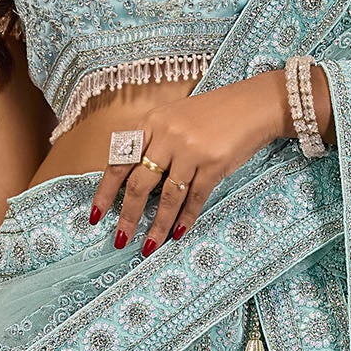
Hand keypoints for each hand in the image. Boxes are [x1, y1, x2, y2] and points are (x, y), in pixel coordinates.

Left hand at [92, 70, 290, 252]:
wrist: (254, 105)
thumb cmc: (212, 114)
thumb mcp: (173, 119)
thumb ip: (152, 143)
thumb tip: (132, 183)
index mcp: (151, 123)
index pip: (119, 161)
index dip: (106, 191)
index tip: (97, 215)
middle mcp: (167, 135)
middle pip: (139, 183)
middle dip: (128, 216)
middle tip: (120, 239)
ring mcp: (190, 150)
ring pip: (167, 196)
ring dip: (157, 225)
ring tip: (148, 246)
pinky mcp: (213, 164)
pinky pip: (194, 197)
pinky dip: (185, 218)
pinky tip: (178, 234)